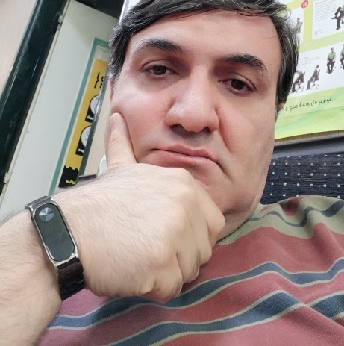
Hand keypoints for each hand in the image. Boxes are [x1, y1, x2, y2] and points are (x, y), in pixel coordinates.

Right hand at [56, 113, 223, 301]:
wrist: (68, 231)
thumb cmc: (98, 204)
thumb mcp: (121, 168)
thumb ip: (126, 146)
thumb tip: (116, 117)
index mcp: (184, 184)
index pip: (214, 222)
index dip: (194, 235)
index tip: (168, 237)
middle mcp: (186, 205)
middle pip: (204, 248)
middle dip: (181, 256)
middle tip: (149, 248)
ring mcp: (176, 233)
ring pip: (191, 270)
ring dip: (167, 272)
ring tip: (139, 257)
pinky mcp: (163, 262)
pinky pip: (172, 287)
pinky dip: (154, 286)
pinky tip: (133, 270)